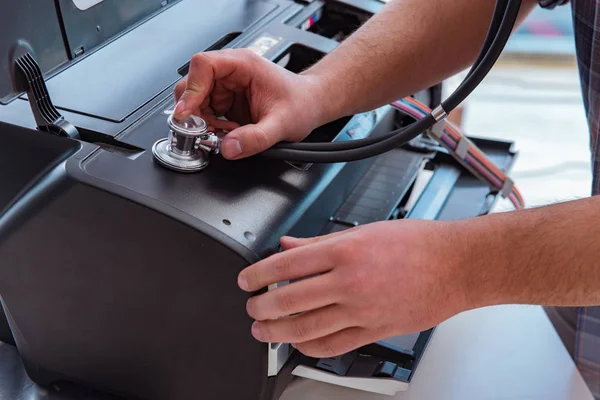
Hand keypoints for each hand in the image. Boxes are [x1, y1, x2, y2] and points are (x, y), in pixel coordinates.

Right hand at [173, 49, 332, 159]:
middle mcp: (232, 71)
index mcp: (243, 65)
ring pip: (196, 100)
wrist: (311, 105)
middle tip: (204, 130)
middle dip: (194, 110)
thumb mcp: (281, 125)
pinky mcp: (226, 100)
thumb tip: (228, 147)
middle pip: (193, 83)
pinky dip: (210, 125)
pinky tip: (227, 131)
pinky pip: (206, 111)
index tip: (186, 112)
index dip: (191, 89)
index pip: (203, 65)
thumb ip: (255, 138)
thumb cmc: (301, 104)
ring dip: (203, 120)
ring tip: (226, 132)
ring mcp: (227, 86)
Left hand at [237, 219, 469, 357]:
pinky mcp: (375, 330)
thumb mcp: (364, 231)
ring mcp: (363, 309)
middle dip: (261, 307)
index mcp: (346, 251)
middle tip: (251, 308)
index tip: (247, 281)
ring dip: (278, 331)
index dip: (259, 274)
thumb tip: (288, 244)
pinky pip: (334, 345)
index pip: (287, 264)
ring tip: (263, 329)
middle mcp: (350, 281)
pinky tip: (298, 342)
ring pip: (307, 327)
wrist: (455, 265)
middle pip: (290, 299)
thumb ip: (320, 242)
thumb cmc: (416, 244)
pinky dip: (310, 347)